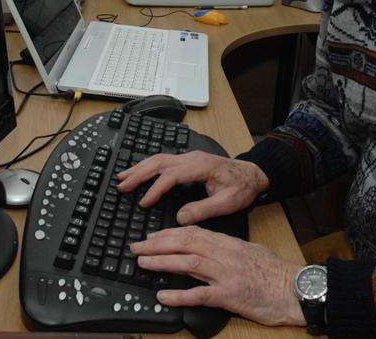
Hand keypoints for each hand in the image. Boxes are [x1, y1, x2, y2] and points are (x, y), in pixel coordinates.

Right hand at [117, 151, 268, 224]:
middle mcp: (192, 158)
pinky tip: (140, 172)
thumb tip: (180, 217)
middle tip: (122, 186)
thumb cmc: (242, 188)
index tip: (143, 202)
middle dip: (138, 173)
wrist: (253, 174)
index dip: (155, 189)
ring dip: (140, 167)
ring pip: (159, 158)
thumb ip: (203, 210)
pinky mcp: (188, 161)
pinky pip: (164, 160)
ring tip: (123, 177)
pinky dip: (148, 166)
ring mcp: (189, 157)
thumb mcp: (227, 203)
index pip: (171, 175)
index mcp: (200, 166)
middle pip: (159, 162)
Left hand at [131, 226, 305, 326]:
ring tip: (142, 262)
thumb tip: (209, 246)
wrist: (296, 290)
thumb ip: (229, 248)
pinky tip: (163, 295)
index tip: (152, 236)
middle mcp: (225, 256)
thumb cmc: (276, 273)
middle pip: (185, 244)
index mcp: (229, 243)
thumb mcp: (250, 251)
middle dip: (157, 244)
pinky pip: (200, 294)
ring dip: (162, 262)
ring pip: (188, 263)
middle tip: (137, 247)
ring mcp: (227, 275)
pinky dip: (179, 295)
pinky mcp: (230, 296)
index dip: (169, 233)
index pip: (193, 232)